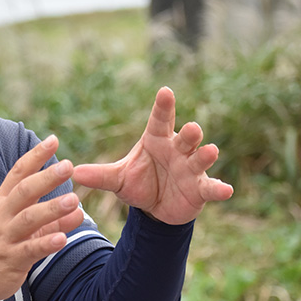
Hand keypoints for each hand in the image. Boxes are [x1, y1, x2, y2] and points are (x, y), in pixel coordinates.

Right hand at [0, 135, 84, 300]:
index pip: (18, 173)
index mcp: (2, 202)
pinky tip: (63, 239)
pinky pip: (29, 251)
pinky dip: (46, 244)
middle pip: (23, 192)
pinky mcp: (10, 260)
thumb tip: (78, 208)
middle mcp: (2, 216)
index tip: (53, 140)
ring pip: (28, 219)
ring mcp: (5, 237)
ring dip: (51, 209)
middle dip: (46, 178)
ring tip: (73, 200)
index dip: (35, 156)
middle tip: (68, 166)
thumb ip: (49, 218)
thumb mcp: (18, 226)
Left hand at [72, 87, 232, 224]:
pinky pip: (211, 187)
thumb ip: (100, 175)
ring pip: (200, 157)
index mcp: (156, 140)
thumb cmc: (139, 183)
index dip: (163, 106)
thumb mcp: (118, 180)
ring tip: (211, 150)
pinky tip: (226, 190)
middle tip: (191, 127)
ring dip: (206, 154)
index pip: (159, 120)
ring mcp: (191, 168)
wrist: (156, 208)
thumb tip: (74, 173)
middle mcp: (177, 150)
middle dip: (189, 132)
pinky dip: (218, 188)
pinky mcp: (200, 189)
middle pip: (184, 136)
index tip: (165, 91)